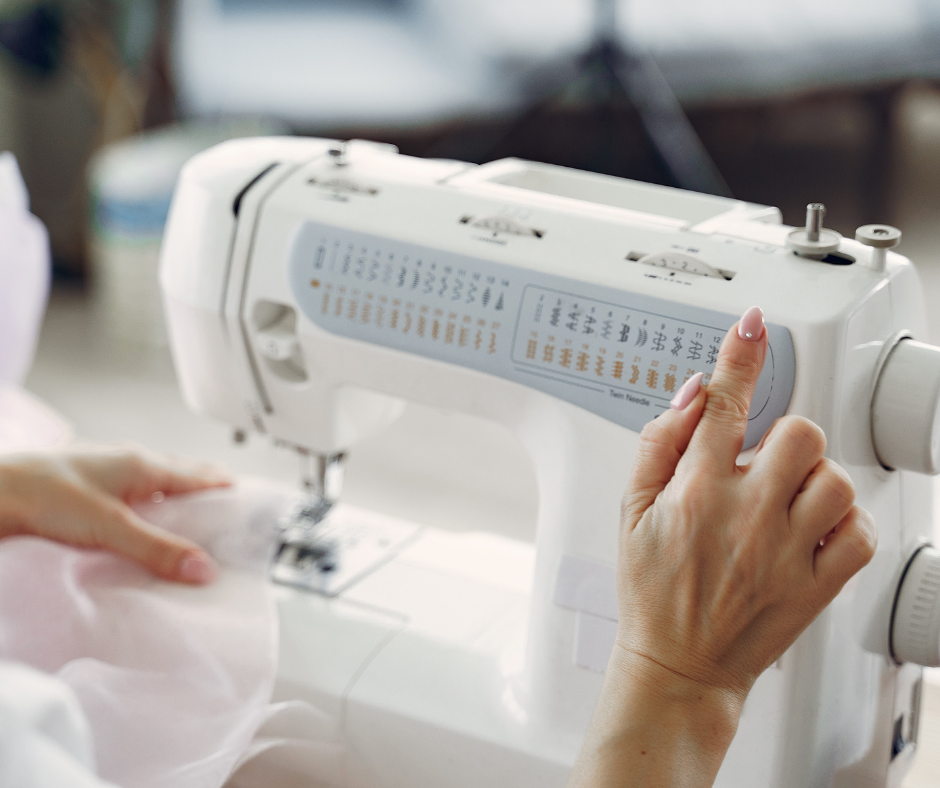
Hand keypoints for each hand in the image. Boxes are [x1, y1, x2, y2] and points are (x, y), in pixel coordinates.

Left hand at [0, 445, 231, 583]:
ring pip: (156, 489)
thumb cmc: (44, 493)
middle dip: (205, 498)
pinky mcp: (89, 493)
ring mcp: (108, 477)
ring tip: (188, 533)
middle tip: (224, 522)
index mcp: (143, 464)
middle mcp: (129, 465)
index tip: (248, 506)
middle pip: (182, 479)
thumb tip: (203, 568)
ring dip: (174, 508)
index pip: (202, 475)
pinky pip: (132, 501)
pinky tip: (140, 534)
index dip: (227, 489)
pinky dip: (147, 516)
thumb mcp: (111, 527)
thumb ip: (157, 549)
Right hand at [569, 306, 876, 786]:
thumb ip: (658, 444)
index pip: (724, 405)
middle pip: (799, 433)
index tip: (752, 326)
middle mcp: (746, 516)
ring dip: (813, 481)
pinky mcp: (818, 585)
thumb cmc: (652, 592)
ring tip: (784, 504)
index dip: (739, 356)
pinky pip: (860, 531)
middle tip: (762, 466)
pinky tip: (811, 531)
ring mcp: (787, 552)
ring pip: (834, 479)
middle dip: (783, 438)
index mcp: (696, 492)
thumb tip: (693, 397)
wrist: (678, 665)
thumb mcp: (629, 512)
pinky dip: (844, 523)